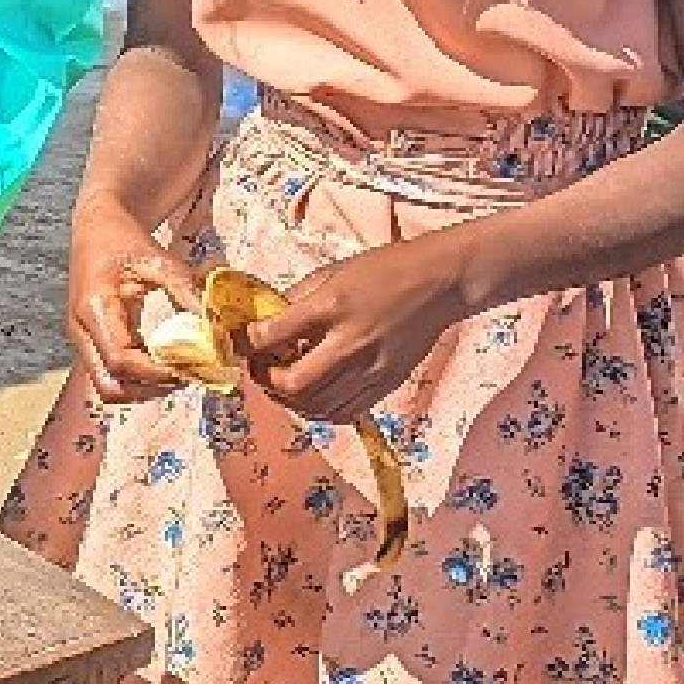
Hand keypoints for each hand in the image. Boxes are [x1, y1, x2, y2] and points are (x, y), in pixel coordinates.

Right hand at [66, 195, 193, 405]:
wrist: (95, 228)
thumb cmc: (124, 240)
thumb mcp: (156, 257)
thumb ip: (184, 287)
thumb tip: (215, 323)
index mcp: (94, 309)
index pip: (121, 361)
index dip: (157, 373)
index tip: (193, 368)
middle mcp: (82, 330)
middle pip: (109, 386)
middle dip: (149, 391)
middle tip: (186, 378)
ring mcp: (83, 338)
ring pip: (108, 386)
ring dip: (143, 389)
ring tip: (179, 373)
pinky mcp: (90, 341)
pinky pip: (111, 373)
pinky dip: (138, 378)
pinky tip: (167, 363)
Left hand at [240, 239, 478, 421]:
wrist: (440, 283)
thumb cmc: (383, 271)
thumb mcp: (330, 274)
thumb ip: (295, 300)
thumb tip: (263, 320)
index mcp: (330, 307)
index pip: (272, 336)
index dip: (247, 343)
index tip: (243, 340)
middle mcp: (350, 344)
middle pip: (293, 384)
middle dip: (265, 380)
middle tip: (259, 367)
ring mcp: (372, 369)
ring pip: (316, 406)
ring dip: (289, 399)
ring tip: (282, 381)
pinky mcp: (387, 384)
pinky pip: (344, 412)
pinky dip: (319, 409)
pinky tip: (312, 394)